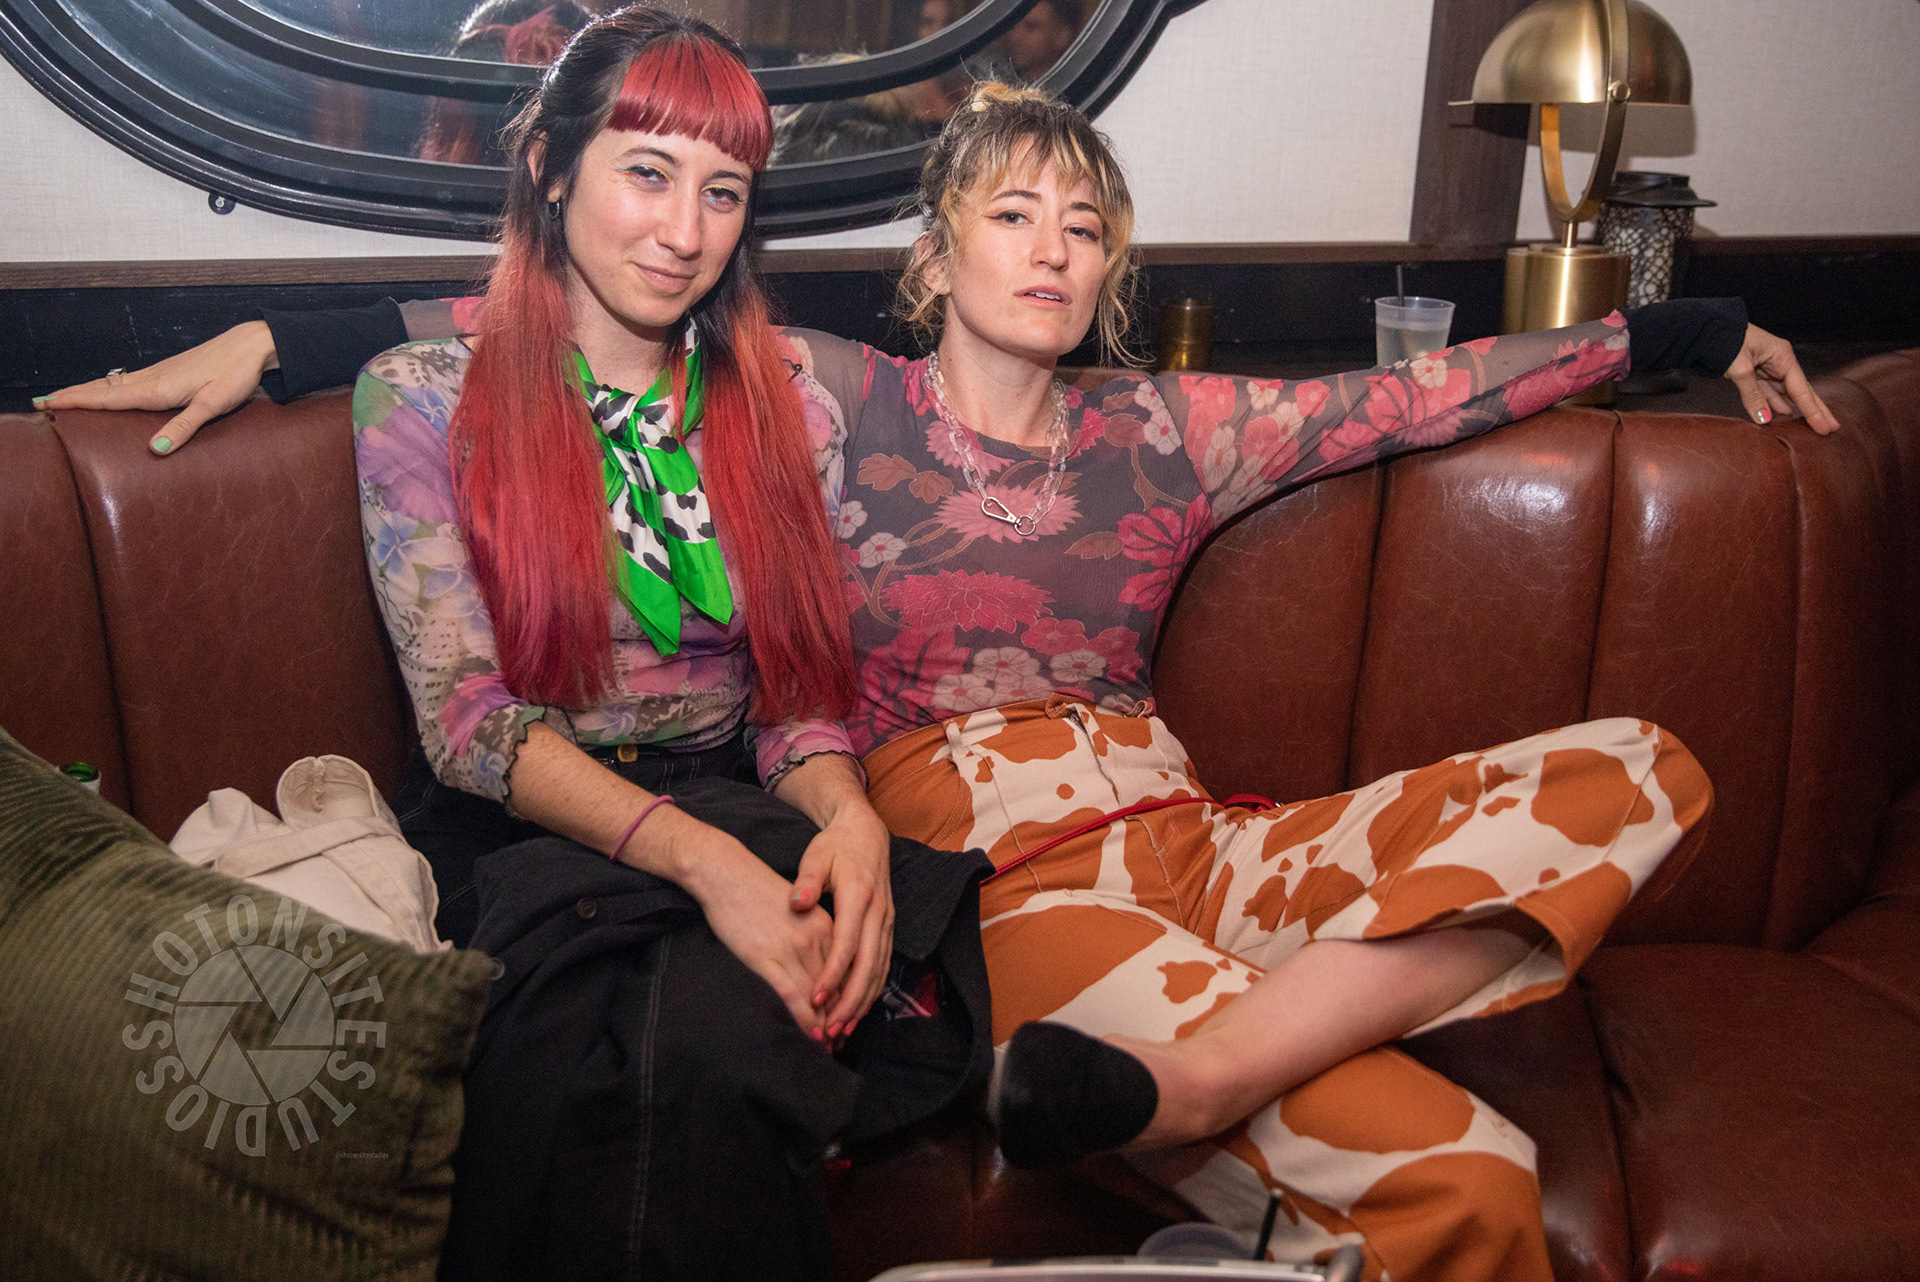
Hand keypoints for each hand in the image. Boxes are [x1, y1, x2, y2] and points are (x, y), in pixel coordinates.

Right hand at [32, 321, 279, 454]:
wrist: (251, 346)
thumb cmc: (235, 375)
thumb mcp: (213, 405)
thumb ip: (184, 427)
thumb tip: (154, 450)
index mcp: (157, 389)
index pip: (107, 398)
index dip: (75, 401)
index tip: (46, 404)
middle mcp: (152, 378)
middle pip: (103, 388)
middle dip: (72, 395)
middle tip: (40, 401)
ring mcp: (160, 372)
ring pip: (114, 383)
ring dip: (87, 389)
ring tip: (64, 396)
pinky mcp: (169, 370)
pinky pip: (129, 380)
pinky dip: (108, 385)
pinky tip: (109, 388)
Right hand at [650, 807, 835, 1037]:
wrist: (726, 873)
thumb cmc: (758, 891)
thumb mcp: (799, 910)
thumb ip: (814, 935)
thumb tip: (820, 966)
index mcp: (826, 924)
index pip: (848, 969)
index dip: (852, 999)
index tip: (851, 1021)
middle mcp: (815, 938)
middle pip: (837, 987)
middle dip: (842, 1019)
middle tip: (843, 1043)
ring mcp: (791, 949)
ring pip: (818, 997)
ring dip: (826, 1026)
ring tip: (829, 1048)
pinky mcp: (766, 958)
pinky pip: (792, 996)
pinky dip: (806, 1018)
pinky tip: (813, 1036)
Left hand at [790, 805, 894, 1041]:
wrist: (864, 831)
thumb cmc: (834, 845)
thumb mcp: (816, 856)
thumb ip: (807, 880)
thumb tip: (797, 903)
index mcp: (859, 896)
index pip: (847, 945)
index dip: (832, 975)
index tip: (813, 999)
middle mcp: (878, 913)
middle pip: (868, 966)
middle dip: (850, 1001)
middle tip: (831, 1029)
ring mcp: (886, 921)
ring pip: (879, 970)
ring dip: (863, 1002)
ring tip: (843, 1030)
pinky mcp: (887, 926)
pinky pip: (882, 964)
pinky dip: (872, 990)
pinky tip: (858, 1009)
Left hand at [1723, 324, 1837, 434]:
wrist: (1707, 330)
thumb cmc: (1727, 341)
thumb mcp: (1741, 369)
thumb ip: (1753, 395)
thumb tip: (1764, 418)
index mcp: (1783, 357)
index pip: (1801, 389)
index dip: (1813, 410)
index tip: (1825, 426)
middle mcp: (1779, 362)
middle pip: (1801, 390)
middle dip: (1815, 410)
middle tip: (1831, 427)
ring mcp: (1768, 368)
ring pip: (1786, 393)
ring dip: (1796, 409)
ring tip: (1811, 426)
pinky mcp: (1755, 372)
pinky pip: (1768, 392)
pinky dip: (1775, 404)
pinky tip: (1783, 414)